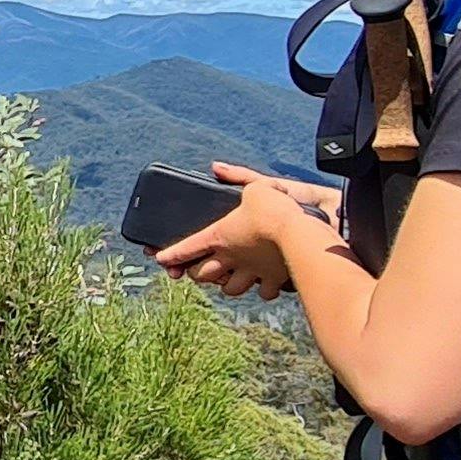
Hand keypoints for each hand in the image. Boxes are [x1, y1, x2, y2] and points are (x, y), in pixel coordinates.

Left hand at [151, 162, 345, 300]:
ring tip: (228, 278)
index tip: (160, 259)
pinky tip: (263, 284)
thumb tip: (217, 167)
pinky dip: (262, 289)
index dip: (170, 255)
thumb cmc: (274, 208)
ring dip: (227, 285)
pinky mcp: (272, 279)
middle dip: (197, 273)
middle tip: (197, 269)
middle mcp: (231, 258)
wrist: (300, 234)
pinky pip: (263, 292)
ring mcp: (251, 272)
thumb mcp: (255, 184)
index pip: (187, 248)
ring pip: (230, 289)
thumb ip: (236, 176)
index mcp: (219, 236)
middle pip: (203, 275)